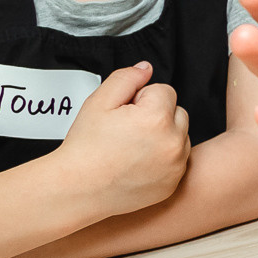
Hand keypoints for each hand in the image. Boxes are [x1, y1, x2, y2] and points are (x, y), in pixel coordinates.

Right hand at [47, 61, 190, 217]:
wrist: (78, 189)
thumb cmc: (86, 147)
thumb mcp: (98, 102)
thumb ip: (126, 78)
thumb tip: (146, 68)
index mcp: (157, 118)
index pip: (163, 90)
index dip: (140, 99)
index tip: (124, 115)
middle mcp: (173, 142)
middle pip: (177, 112)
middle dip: (156, 115)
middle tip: (127, 131)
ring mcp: (177, 165)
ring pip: (180, 136)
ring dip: (163, 136)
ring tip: (132, 148)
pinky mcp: (174, 182)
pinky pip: (178, 160)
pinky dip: (164, 159)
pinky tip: (139, 164)